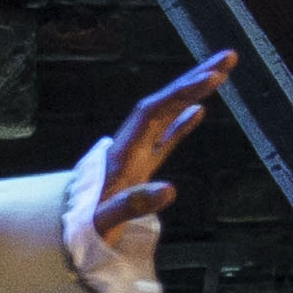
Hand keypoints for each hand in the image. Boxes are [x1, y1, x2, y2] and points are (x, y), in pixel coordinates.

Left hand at [96, 52, 230, 236]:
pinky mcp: (140, 167)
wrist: (64, 235)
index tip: (212, 77)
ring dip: (191, 94)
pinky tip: (200, 111)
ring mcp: (136, 155)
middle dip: (194, 79)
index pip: (154, 112)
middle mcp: (129, 146)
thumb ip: (131, 204)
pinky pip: (165, 138)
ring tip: (222, 72)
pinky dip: (182, 123)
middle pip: (163, 103)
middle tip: (228, 57)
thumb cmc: (84, 229)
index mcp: (122, 153)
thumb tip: (169, 190)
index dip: (181, 93)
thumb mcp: (104, 221)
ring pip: (167, 116)